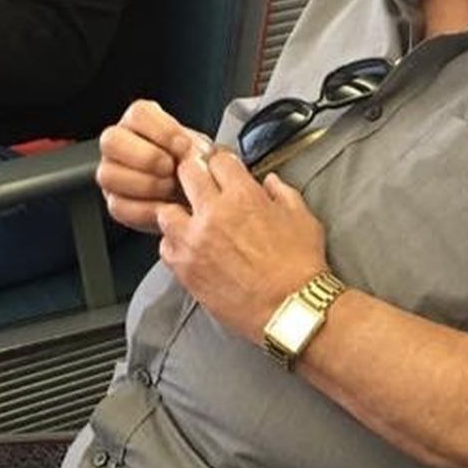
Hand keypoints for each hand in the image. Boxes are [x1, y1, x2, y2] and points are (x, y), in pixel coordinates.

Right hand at [96, 99, 208, 233]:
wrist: (199, 197)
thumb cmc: (197, 167)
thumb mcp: (202, 152)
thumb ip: (195, 149)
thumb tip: (192, 152)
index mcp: (141, 122)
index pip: (138, 114)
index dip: (162, 130)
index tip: (183, 145)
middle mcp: (119, 143)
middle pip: (111, 141)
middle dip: (147, 157)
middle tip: (171, 168)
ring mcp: (112, 173)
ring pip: (108, 175)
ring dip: (144, 184)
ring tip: (170, 188)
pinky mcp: (114, 201)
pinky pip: (117, 206)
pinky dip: (144, 209)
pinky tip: (165, 207)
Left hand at [156, 148, 327, 342]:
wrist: (291, 308)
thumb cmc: (301, 265)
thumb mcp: (303, 218)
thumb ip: (283, 193)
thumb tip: (270, 182)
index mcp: (243, 196)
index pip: (218, 159)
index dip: (220, 160)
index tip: (220, 166)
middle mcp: (213, 213)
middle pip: (186, 174)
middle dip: (193, 174)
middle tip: (200, 183)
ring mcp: (194, 242)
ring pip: (166, 211)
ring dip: (177, 210)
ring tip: (189, 219)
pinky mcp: (185, 269)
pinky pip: (165, 247)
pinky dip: (174, 244)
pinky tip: (188, 247)